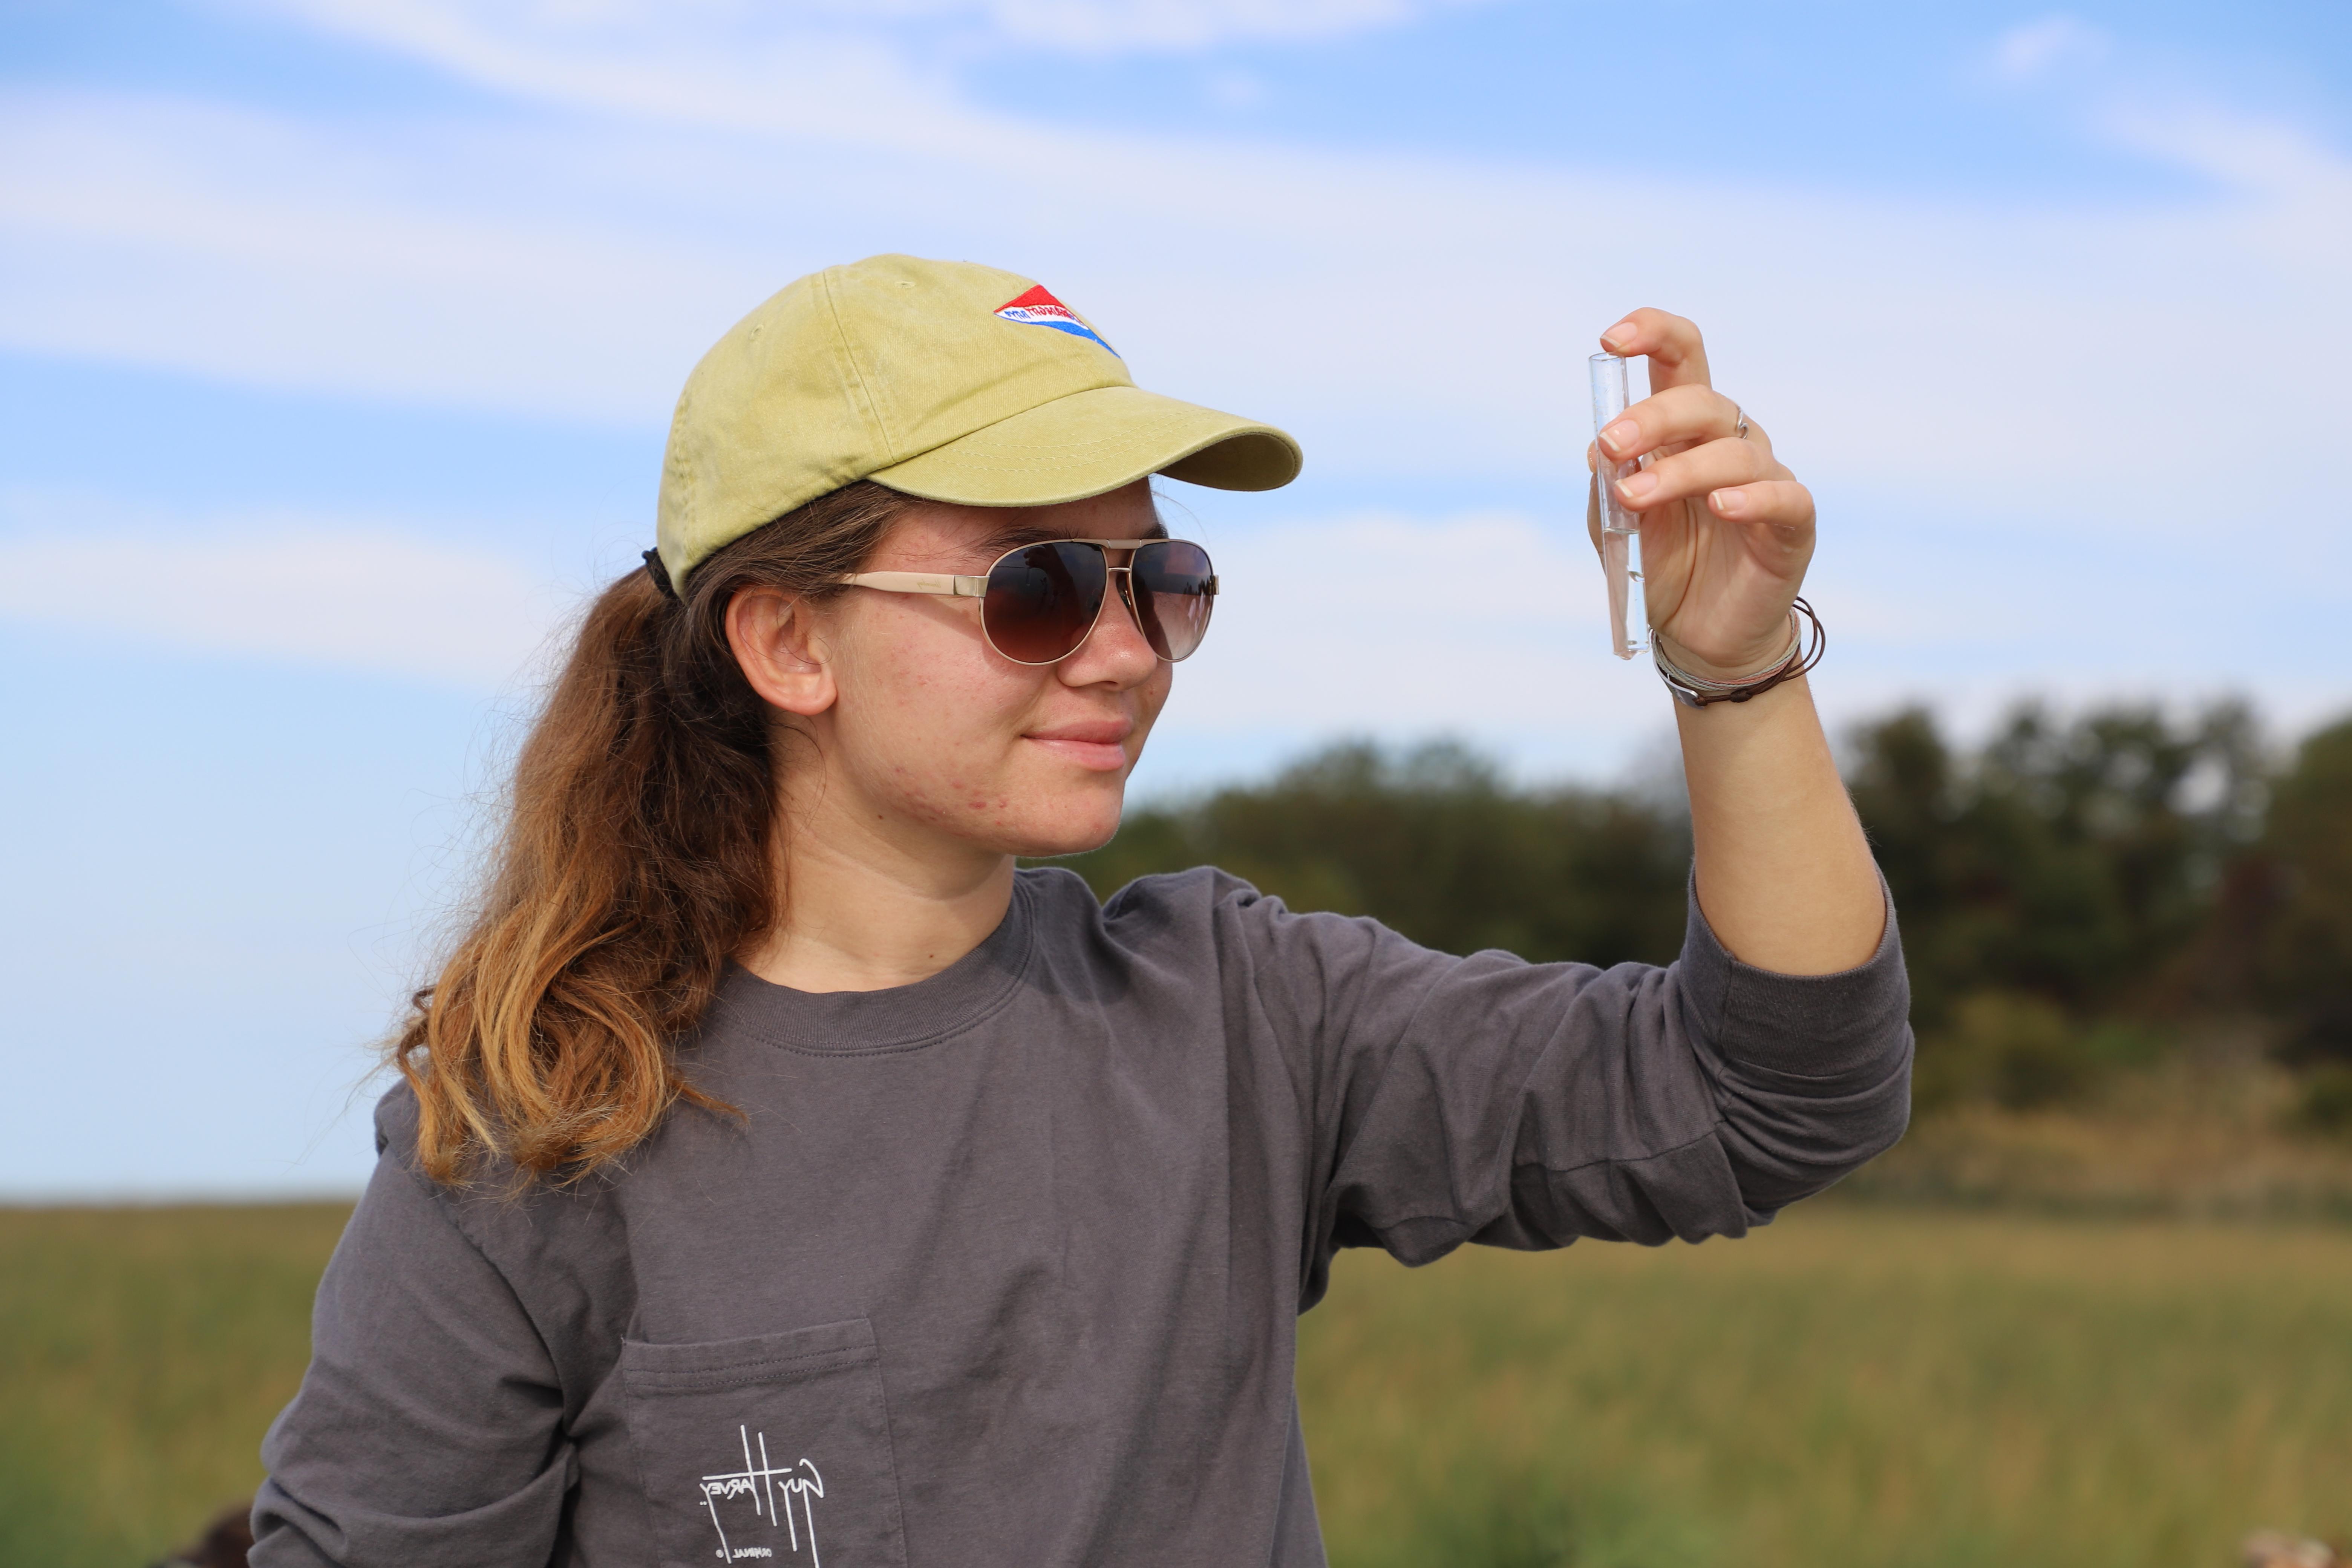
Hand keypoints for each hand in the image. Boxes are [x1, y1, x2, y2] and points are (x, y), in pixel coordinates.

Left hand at [1584, 309, 1812, 680]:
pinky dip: (1751, 498)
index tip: (1611, 338)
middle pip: (1702, 402)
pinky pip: (1782, 497)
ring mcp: (1766, 478)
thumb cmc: (1660, 564)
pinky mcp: (1793, 523)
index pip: (1679, 357)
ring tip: (1636, 498)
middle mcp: (1729, 441)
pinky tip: (1721, 506)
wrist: (1696, 633)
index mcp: (1684, 429)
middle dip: (1651, 417)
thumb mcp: (1617, 523)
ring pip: (1733, 453)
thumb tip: (1600, 446)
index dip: (1652, 334)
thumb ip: (1609, 482)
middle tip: (1611, 445)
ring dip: (1680, 471)